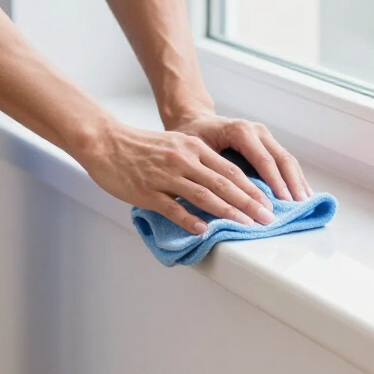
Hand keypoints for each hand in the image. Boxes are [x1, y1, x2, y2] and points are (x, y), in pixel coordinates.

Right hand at [78, 121, 277, 235]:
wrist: (105, 142)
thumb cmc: (138, 146)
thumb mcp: (175, 145)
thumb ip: (197, 161)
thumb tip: (220, 183)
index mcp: (192, 148)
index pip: (230, 170)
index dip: (252, 189)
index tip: (268, 203)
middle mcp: (183, 160)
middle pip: (224, 184)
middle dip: (249, 203)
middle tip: (267, 219)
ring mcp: (165, 176)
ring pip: (204, 195)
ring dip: (227, 212)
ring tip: (245, 225)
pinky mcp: (147, 191)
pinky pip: (173, 208)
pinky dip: (190, 220)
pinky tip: (203, 231)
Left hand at [163, 110, 311, 203]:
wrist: (195, 120)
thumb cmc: (192, 136)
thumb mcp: (196, 151)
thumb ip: (211, 169)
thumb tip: (223, 199)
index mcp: (240, 131)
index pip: (263, 159)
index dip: (274, 182)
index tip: (282, 202)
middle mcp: (256, 130)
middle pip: (281, 158)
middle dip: (291, 184)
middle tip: (298, 206)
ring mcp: (264, 135)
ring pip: (287, 159)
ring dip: (297, 181)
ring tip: (305, 202)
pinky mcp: (267, 143)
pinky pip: (284, 160)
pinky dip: (293, 177)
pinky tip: (301, 192)